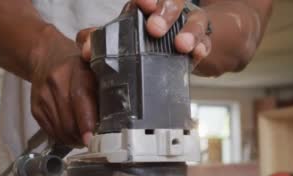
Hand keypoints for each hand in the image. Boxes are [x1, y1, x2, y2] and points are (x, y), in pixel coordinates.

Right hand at [30, 27, 96, 146]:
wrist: (46, 58)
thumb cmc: (76, 67)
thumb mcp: (94, 69)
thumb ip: (105, 86)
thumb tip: (116, 115)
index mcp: (76, 70)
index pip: (80, 98)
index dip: (86, 121)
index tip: (92, 138)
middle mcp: (56, 82)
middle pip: (68, 120)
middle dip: (82, 136)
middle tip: (94, 141)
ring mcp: (43, 96)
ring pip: (60, 130)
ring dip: (73, 140)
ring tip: (83, 138)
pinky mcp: (36, 108)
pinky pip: (51, 132)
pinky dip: (63, 138)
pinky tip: (71, 134)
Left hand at [77, 0, 211, 65]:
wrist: (170, 50)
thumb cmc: (141, 40)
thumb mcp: (120, 37)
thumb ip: (99, 40)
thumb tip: (86, 47)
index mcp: (148, 6)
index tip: (145, 4)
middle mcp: (170, 9)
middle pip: (174, 1)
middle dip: (166, 13)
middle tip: (155, 29)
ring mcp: (189, 23)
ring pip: (195, 19)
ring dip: (188, 31)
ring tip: (181, 46)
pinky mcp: (202, 41)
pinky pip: (206, 41)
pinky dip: (203, 46)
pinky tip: (198, 53)